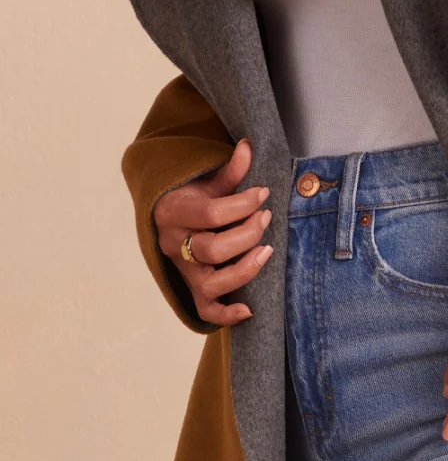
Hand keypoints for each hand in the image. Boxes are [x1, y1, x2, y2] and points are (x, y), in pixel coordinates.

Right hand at [153, 138, 272, 325]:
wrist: (166, 216)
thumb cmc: (194, 197)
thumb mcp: (208, 181)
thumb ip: (230, 170)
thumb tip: (249, 145)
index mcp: (174, 213)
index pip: (211, 213)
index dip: (243, 204)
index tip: (263, 193)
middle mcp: (174, 245)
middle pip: (213, 249)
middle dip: (247, 233)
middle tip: (266, 218)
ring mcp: (183, 271)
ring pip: (211, 284)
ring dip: (245, 270)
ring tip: (268, 251)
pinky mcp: (192, 289)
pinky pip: (206, 310)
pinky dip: (226, 315)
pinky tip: (250, 309)